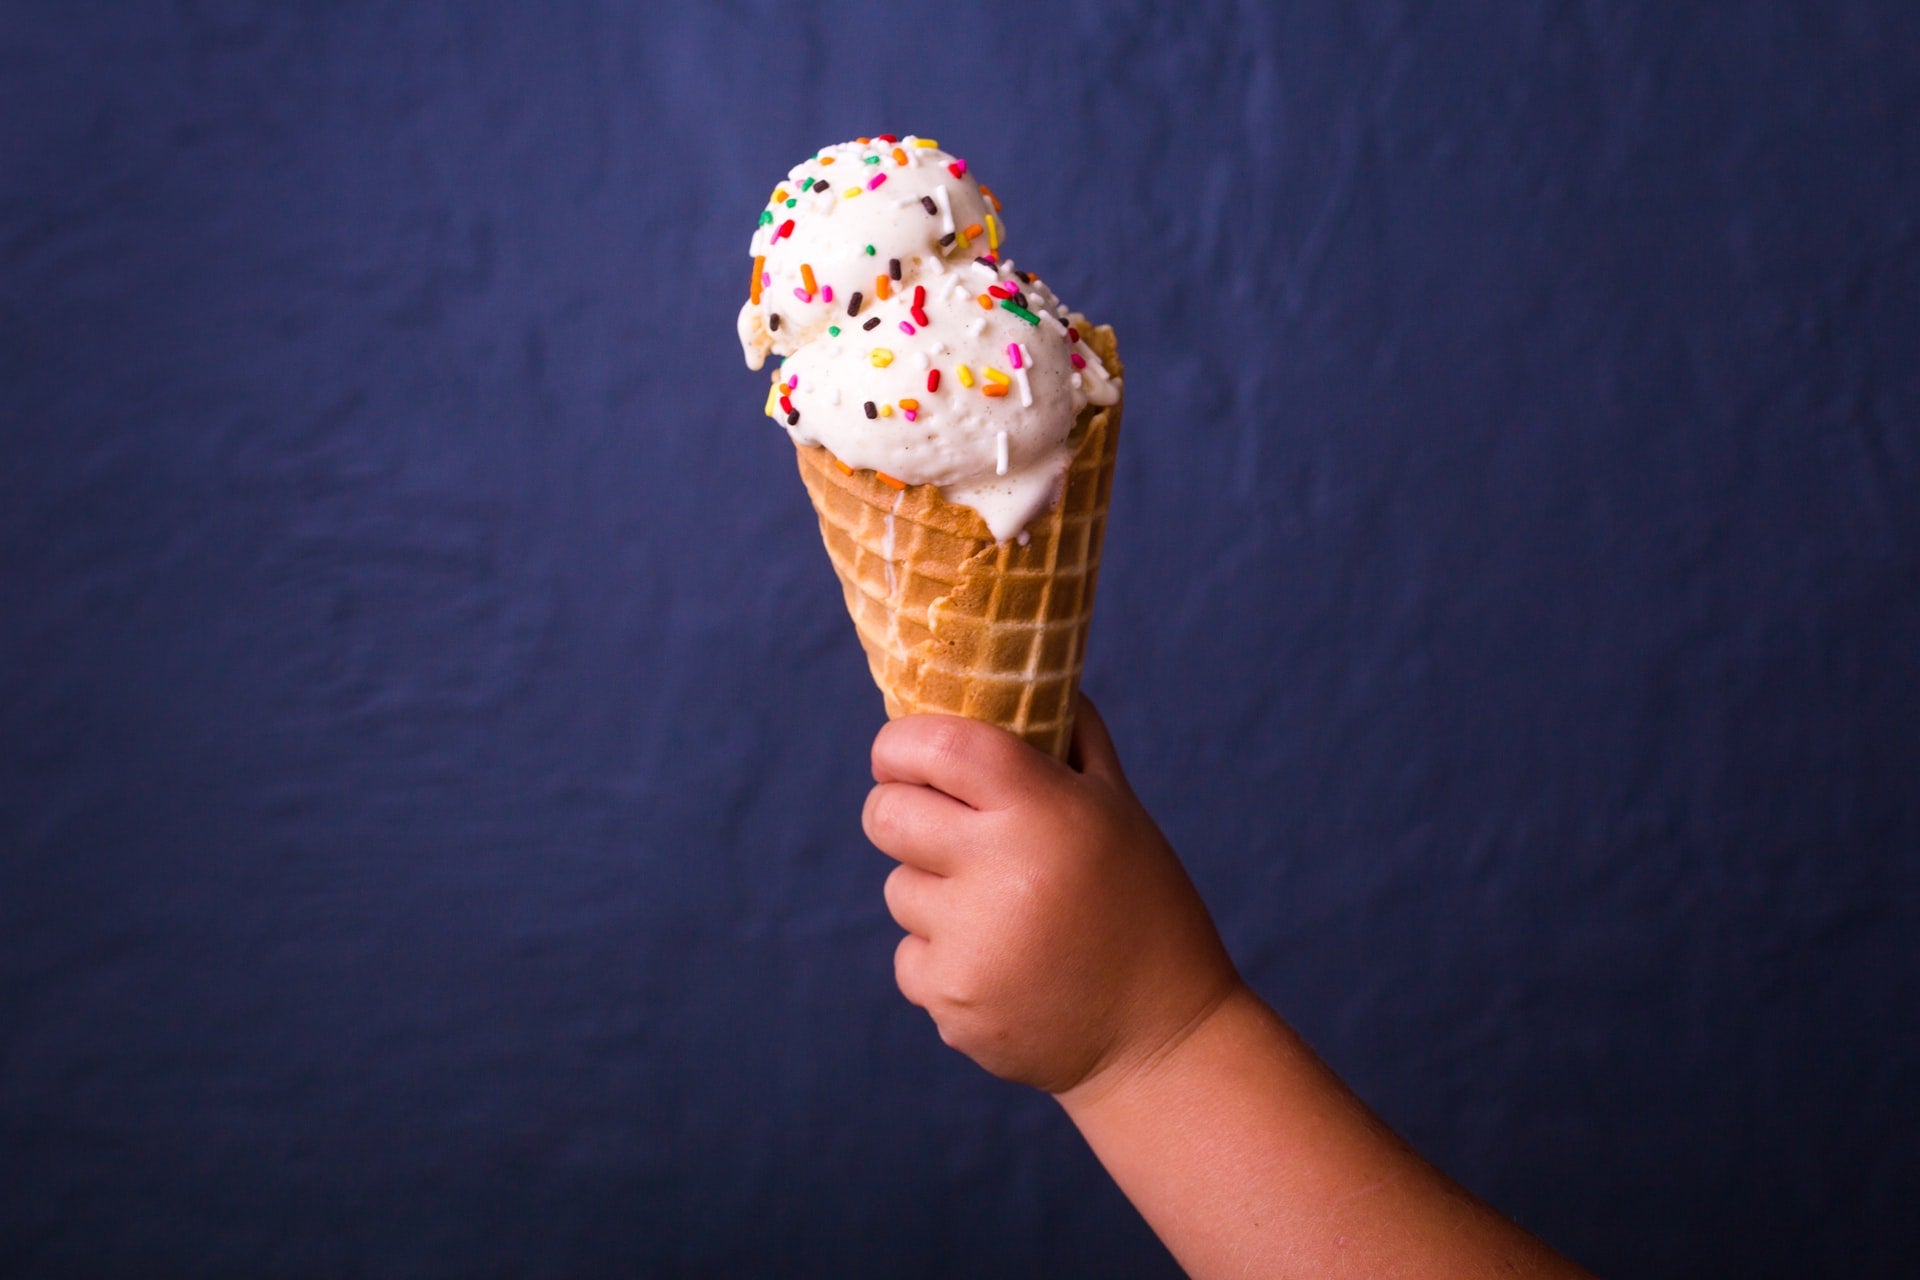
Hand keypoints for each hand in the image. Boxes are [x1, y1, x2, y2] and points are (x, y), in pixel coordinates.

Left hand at [862, 696, 1241, 1093]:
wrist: (1162, 1039)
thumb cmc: (1143, 907)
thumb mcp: (1120, 812)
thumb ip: (1071, 739)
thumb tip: (1023, 673)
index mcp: (1043, 808)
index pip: (931, 746)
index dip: (899, 744)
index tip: (902, 754)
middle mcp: (1002, 869)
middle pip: (886, 814)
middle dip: (899, 811)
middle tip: (934, 825)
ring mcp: (972, 941)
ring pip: (897, 888)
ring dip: (932, 893)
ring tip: (1001, 914)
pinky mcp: (953, 1001)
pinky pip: (909, 956)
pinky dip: (941, 959)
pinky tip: (1001, 967)